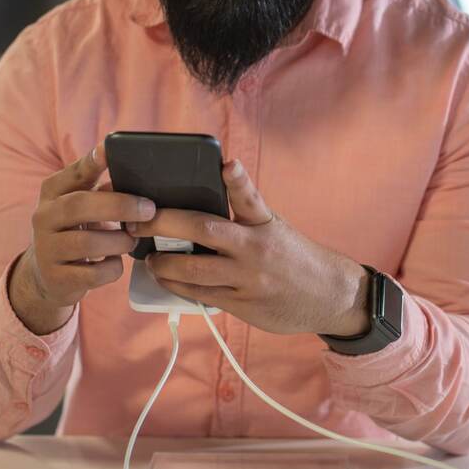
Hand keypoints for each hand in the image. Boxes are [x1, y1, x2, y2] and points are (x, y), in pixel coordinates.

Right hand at [8, 141, 155, 334]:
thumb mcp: (82, 206)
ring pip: (88, 243)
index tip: (108, 149)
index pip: (72, 173)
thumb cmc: (75, 230)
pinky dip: (112, 267)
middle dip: (119, 206)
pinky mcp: (56, 278)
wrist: (47, 274)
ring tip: (130, 239)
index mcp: (52, 192)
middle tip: (149, 209)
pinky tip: (114, 261)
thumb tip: (137, 182)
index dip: (91, 162)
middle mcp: (43, 217)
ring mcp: (46, 249)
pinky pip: (93, 273)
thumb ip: (103, 190)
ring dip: (119, 241)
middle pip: (80, 206)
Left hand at [126, 160, 370, 336]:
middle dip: (165, 223)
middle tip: (139, 220)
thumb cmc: (293, 255)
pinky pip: (201, 295)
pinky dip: (177, 286)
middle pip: (204, 230)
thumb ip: (245, 210)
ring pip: (194, 269)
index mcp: (264, 224)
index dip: (238, 179)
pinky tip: (165, 278)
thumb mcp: (275, 226)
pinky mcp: (243, 304)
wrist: (329, 296)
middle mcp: (256, 249)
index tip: (227, 164)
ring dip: (164, 263)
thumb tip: (211, 186)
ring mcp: (248, 278)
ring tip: (149, 257)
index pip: (250, 196)